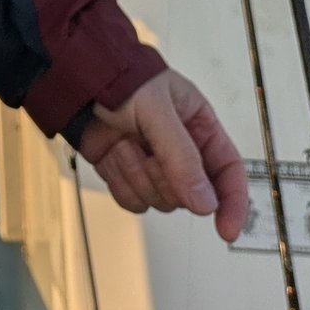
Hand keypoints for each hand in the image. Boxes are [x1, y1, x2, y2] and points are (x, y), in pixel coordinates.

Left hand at [75, 69, 248, 241]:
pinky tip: (112, 154)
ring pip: (161, 202)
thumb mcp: (157, 110)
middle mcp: (182, 150)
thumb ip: (183, 157)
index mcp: (199, 126)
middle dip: (164, 177)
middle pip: (191, 195)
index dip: (233, 203)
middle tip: (145, 148)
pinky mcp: (130, 177)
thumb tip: (206, 204)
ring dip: (137, 175)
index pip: (229, 171)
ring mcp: (155, 166)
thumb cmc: (119, 79)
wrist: (76, 84)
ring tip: (124, 142)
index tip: (226, 229)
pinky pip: (134, 203)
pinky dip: (119, 182)